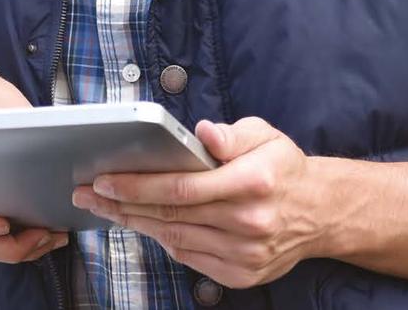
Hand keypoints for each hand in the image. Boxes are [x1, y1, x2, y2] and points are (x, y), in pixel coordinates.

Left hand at [72, 117, 326, 288]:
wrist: (321, 213)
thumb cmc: (283, 167)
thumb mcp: (264, 135)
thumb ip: (231, 133)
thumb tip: (202, 132)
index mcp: (251, 183)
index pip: (182, 187)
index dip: (138, 185)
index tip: (104, 179)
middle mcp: (248, 223)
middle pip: (170, 215)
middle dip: (122, 204)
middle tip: (87, 193)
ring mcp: (245, 255)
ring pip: (175, 238)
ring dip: (135, 223)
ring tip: (105, 207)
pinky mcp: (242, 275)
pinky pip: (190, 258)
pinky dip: (163, 240)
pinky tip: (142, 224)